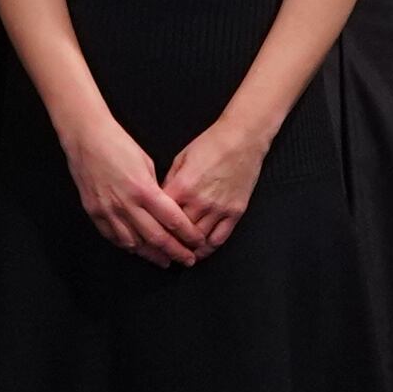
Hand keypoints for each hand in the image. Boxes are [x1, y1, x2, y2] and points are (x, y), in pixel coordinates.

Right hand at [55, 110, 205, 266]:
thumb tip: (163, 208)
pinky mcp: (94, 213)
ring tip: (165, 260)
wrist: (86, 137)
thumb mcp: (146, 163)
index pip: (173, 220)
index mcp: (144, 189)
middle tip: (187, 260)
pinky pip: (113, 237)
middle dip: (176, 252)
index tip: (197, 242)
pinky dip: (128, 246)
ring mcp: (108, 211)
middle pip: (157, 238)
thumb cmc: (118, 143)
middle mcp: (127, 204)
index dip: (188, 235)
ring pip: (134, 244)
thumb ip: (155, 189)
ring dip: (152, 255)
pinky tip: (138, 249)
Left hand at [160, 114, 272, 256]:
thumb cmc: (210, 144)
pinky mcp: (235, 213)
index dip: (155, 226)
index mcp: (182, 186)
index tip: (150, 233)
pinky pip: (219, 239)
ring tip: (179, 253)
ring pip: (198, 240)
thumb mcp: (180, 158)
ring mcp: (219, 209)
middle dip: (169, 242)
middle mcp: (200, 202)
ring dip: (187, 249)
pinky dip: (208, 249)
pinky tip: (200, 251)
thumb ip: (169, 181)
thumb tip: (161, 200)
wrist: (241, 138)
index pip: (162, 216)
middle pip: (179, 233)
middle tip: (162, 249)